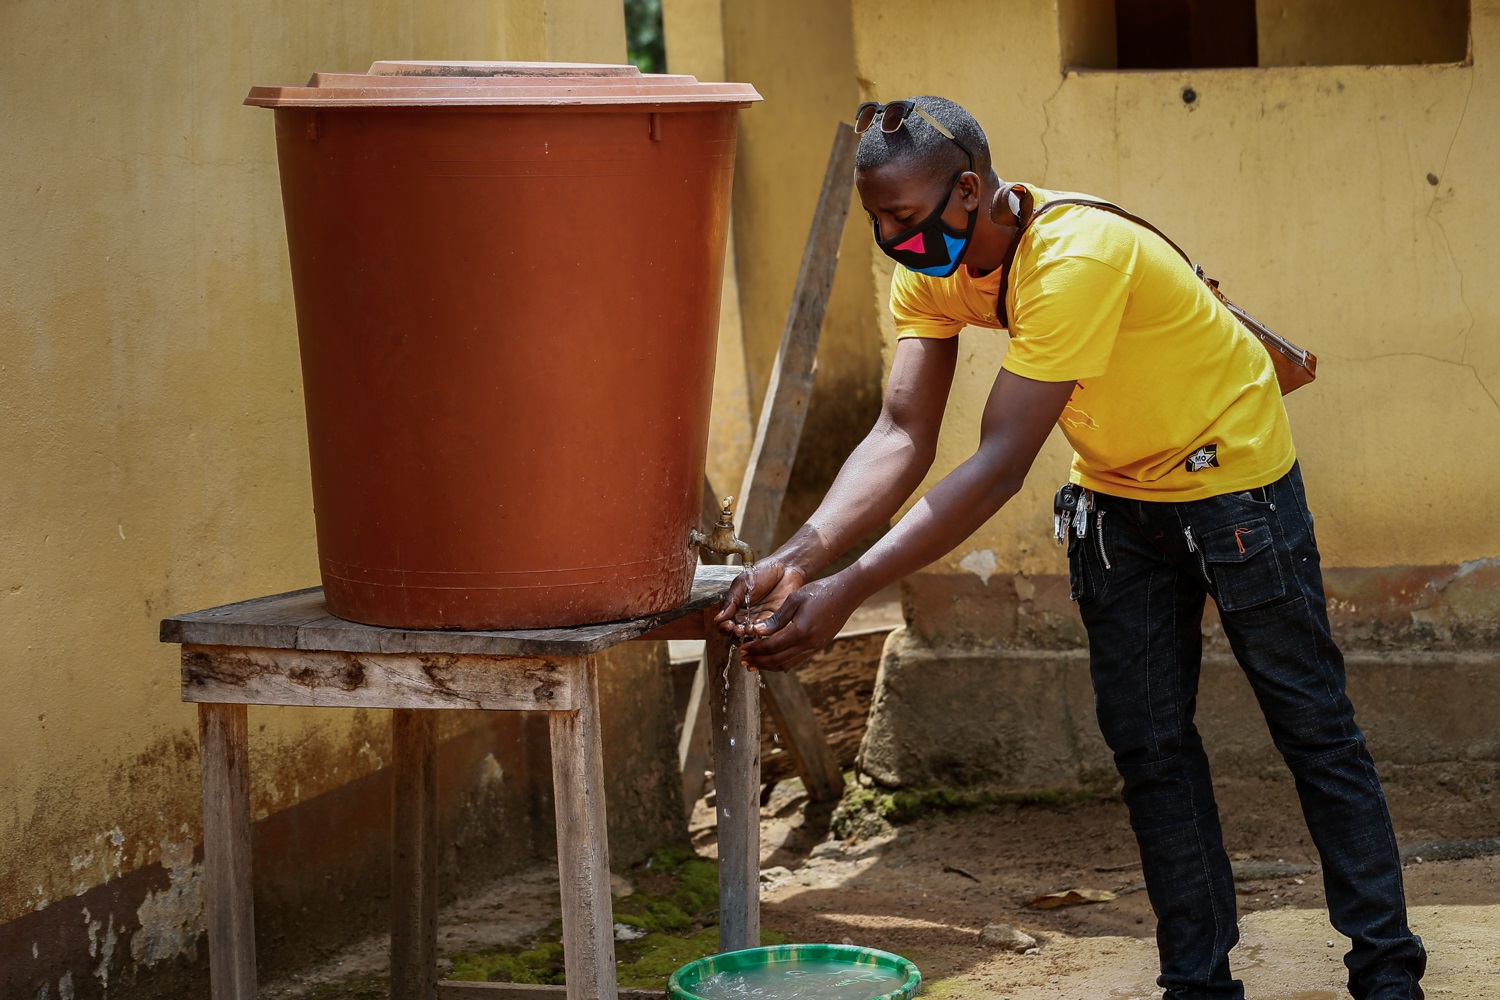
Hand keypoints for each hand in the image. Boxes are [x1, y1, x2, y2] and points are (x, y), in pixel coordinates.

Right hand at [714, 556, 806, 639]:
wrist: (785, 568)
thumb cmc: (762, 572)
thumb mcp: (741, 584)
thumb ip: (730, 601)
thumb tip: (718, 618)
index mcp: (738, 606)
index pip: (727, 621)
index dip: (725, 625)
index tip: (727, 624)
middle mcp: (749, 615)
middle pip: (739, 630)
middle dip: (737, 631)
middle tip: (738, 629)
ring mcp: (762, 618)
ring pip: (752, 633)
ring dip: (748, 633)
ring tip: (748, 628)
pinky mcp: (776, 620)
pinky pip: (767, 631)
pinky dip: (762, 633)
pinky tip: (759, 629)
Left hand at [733, 575, 859, 672]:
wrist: (846, 593)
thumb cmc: (819, 591)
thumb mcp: (794, 600)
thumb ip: (776, 618)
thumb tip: (757, 632)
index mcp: (800, 631)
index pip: (771, 646)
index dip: (755, 649)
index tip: (742, 648)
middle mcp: (808, 644)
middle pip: (777, 660)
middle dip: (758, 661)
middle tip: (744, 660)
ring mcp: (815, 648)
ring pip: (787, 664)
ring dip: (769, 666)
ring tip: (754, 664)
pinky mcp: (818, 647)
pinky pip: (796, 660)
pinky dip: (781, 662)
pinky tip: (772, 659)